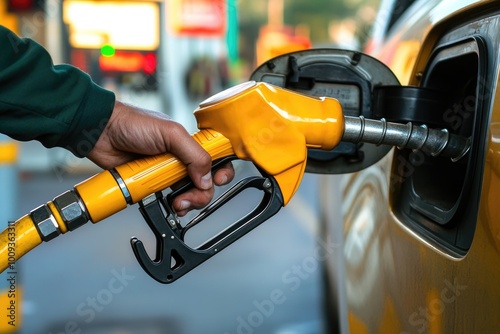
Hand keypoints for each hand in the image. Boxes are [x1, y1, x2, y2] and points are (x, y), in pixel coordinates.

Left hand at [87, 101, 233, 215]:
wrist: (102, 134)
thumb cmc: (132, 123)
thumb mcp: (170, 133)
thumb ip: (193, 154)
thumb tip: (206, 177)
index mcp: (190, 142)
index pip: (217, 157)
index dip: (222, 170)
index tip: (218, 179)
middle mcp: (182, 157)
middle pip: (206, 181)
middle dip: (203, 193)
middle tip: (191, 196)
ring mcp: (168, 171)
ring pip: (189, 193)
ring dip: (188, 201)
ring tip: (177, 202)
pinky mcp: (153, 183)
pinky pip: (168, 198)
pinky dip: (172, 205)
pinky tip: (169, 205)